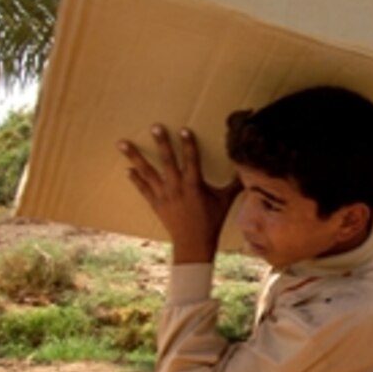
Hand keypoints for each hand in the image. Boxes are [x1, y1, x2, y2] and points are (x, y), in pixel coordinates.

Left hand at [118, 125, 242, 263]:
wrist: (193, 244)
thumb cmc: (211, 222)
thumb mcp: (224, 202)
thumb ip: (234, 185)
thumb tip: (249, 174)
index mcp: (194, 185)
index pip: (192, 160)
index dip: (188, 145)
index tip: (184, 130)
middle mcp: (176, 187)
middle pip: (168, 161)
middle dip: (162, 143)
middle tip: (155, 127)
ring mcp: (163, 195)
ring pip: (147, 172)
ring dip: (135, 157)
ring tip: (123, 143)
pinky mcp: (155, 203)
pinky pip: (143, 188)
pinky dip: (135, 179)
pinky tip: (127, 169)